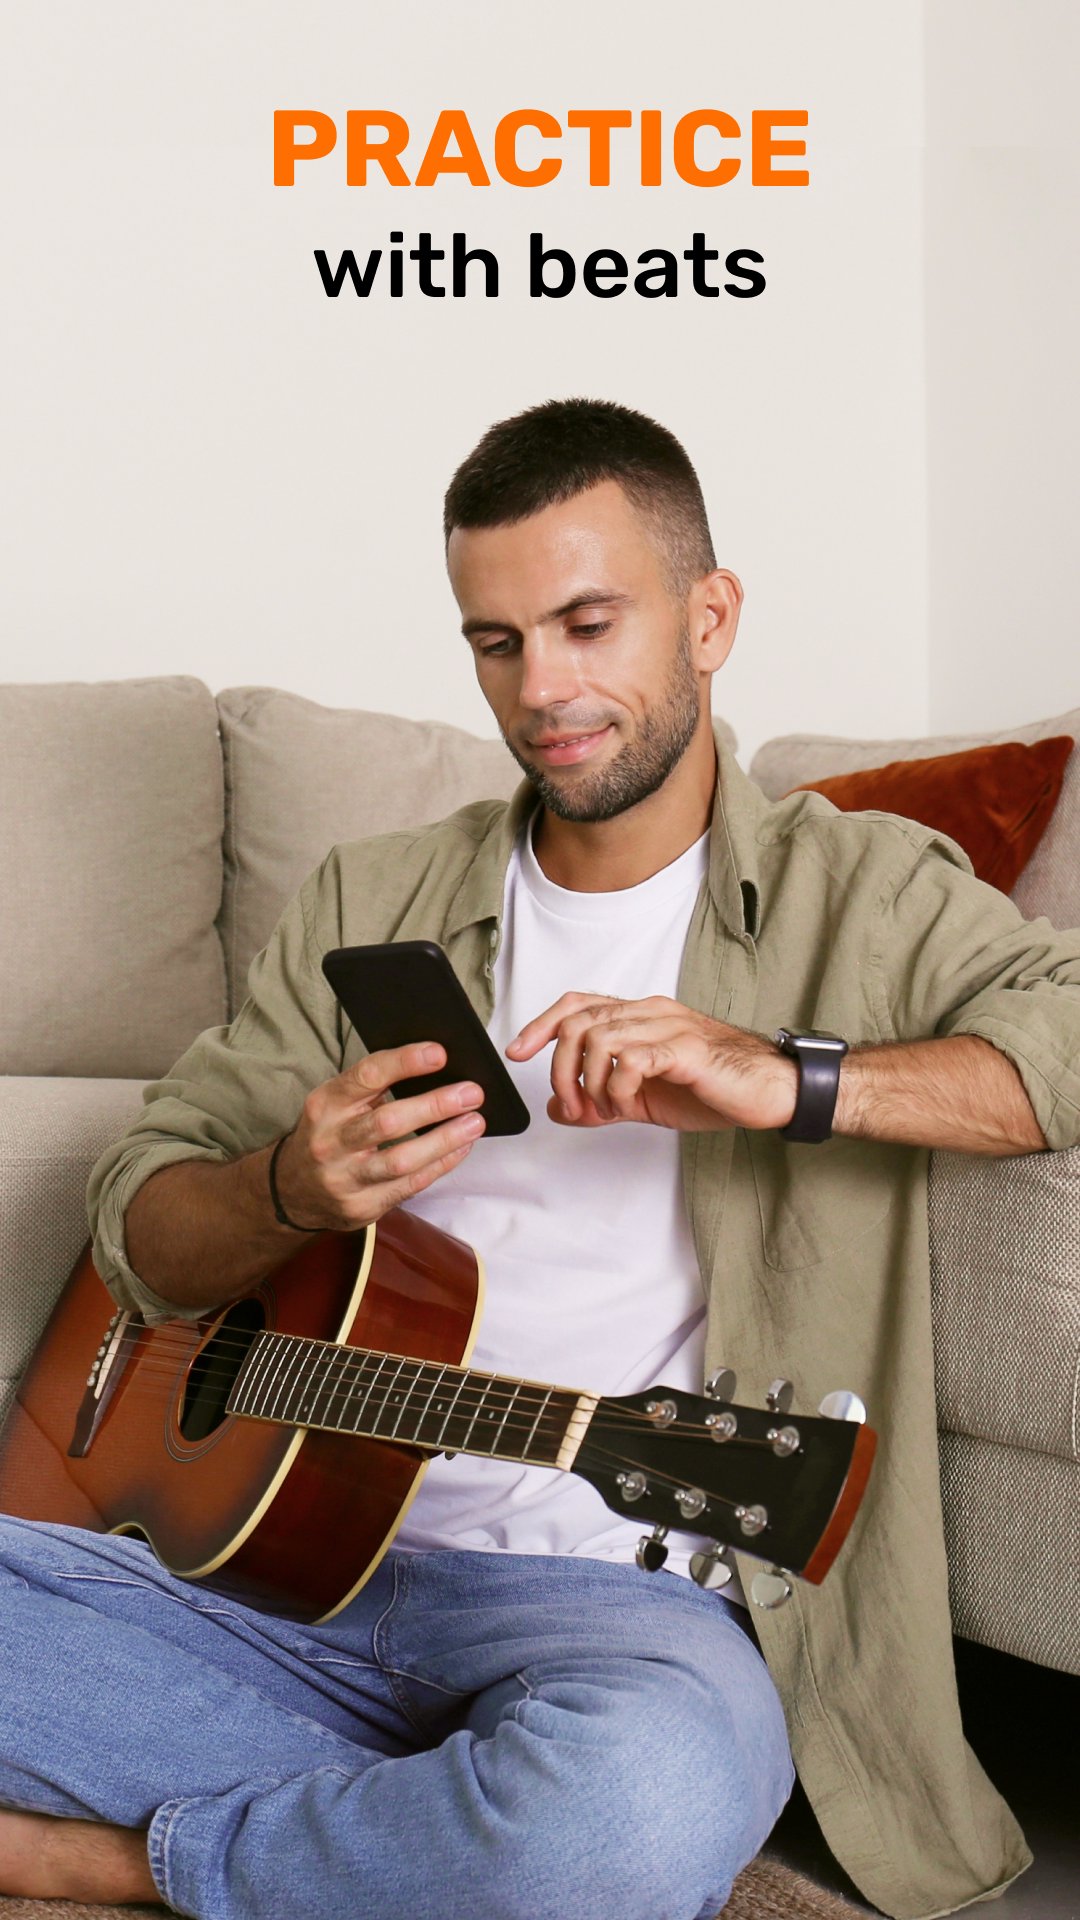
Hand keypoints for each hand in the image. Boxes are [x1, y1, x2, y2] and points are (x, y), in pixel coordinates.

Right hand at [273, 1044, 485, 1230]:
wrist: (293, 1190)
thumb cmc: (328, 1134)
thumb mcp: (335, 1103)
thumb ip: (373, 1086)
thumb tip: (434, 1066)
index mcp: (325, 1105)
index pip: (366, 1076)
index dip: (405, 1062)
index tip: (439, 1053)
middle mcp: (331, 1142)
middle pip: (388, 1122)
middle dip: (435, 1105)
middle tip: (472, 1093)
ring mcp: (345, 1179)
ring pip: (401, 1160)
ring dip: (444, 1140)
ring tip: (475, 1122)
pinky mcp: (362, 1207)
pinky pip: (409, 1186)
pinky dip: (440, 1165)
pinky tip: (461, 1148)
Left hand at [506, 992, 798, 1132]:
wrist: (770, 1091)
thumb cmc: (713, 1088)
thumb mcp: (643, 1100)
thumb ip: (600, 1100)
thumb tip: (558, 1107)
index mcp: (639, 1016)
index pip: (577, 1004)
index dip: (541, 1024)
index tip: (518, 1051)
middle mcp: (650, 1012)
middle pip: (578, 1022)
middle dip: (560, 1067)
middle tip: (571, 1104)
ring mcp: (668, 1027)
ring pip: (598, 1038)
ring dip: (587, 1082)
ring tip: (604, 1110)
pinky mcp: (684, 1050)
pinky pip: (630, 1060)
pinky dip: (615, 1087)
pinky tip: (626, 1105)